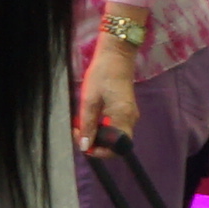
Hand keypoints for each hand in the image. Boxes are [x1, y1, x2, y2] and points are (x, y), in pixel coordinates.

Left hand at [74, 33, 141, 151]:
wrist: (116, 55)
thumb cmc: (102, 75)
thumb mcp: (89, 101)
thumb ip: (87, 126)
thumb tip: (85, 147)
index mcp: (123, 118)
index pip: (116, 148)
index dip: (99, 152)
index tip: (83, 144)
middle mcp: (130, 119)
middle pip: (114, 143)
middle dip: (95, 141)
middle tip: (78, 130)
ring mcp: (129, 114)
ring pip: (113, 134)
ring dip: (97, 132)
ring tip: (81, 121)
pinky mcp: (125, 108)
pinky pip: (114, 124)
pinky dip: (101, 124)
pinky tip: (90, 115)